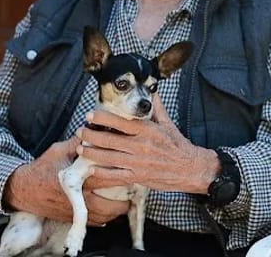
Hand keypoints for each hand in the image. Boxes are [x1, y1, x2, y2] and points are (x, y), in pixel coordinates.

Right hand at [3, 137, 128, 225]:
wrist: (22, 189)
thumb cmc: (42, 167)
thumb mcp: (59, 150)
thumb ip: (79, 142)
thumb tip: (97, 128)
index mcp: (77, 178)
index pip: (106, 177)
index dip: (123, 175)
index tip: (135, 172)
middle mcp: (78, 197)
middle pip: (108, 202)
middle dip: (124, 199)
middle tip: (135, 191)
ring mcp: (74, 209)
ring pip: (102, 216)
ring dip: (116, 211)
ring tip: (127, 204)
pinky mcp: (70, 216)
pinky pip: (92, 222)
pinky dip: (104, 219)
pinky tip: (112, 214)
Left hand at [77, 94, 220, 194]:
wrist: (190, 168)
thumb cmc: (178, 145)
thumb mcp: (168, 123)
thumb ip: (157, 108)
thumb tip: (152, 92)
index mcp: (148, 131)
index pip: (121, 122)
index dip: (103, 118)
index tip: (90, 115)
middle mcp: (140, 146)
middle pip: (110, 140)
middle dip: (92, 136)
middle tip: (80, 131)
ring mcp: (138, 162)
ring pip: (109, 157)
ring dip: (92, 153)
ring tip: (80, 148)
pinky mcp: (137, 176)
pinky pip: (115, 175)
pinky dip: (102, 173)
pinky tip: (91, 169)